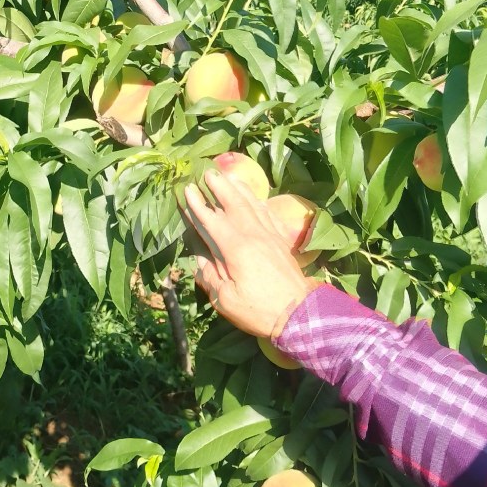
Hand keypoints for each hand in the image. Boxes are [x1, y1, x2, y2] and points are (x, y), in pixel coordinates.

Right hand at [182, 171, 321, 340]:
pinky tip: (255, 198)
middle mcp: (254, 235)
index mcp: (236, 249)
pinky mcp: (282, 241)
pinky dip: (259, 202)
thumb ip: (210, 277)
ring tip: (229, 176)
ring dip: (239, 188)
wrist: (300, 315)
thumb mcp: (225, 300)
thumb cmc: (259, 311)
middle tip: (208, 171)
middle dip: (220, 186)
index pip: (212, 221)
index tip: (187, 189)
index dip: (198, 205)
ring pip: (253, 204)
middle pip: (234, 204)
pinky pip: (269, 214)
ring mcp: (270, 236)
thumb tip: (200, 260)